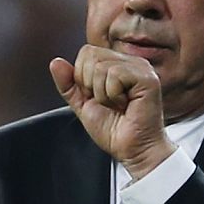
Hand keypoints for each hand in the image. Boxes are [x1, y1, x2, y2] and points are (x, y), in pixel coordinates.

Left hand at [50, 45, 175, 178]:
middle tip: (109, 103)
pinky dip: (113, 95)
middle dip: (90, 85)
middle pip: (91, 55)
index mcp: (118, 64)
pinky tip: (126, 105)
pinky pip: (114, 75)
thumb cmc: (115, 130)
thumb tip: (56, 62)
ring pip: (101, 66)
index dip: (83, 77)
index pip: (87, 52)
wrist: (132, 150)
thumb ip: (68, 84)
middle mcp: (131, 62)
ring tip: (119, 106)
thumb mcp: (83, 105)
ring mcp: (141, 68)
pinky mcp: (147, 78)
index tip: (99, 99)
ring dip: (102, 94)